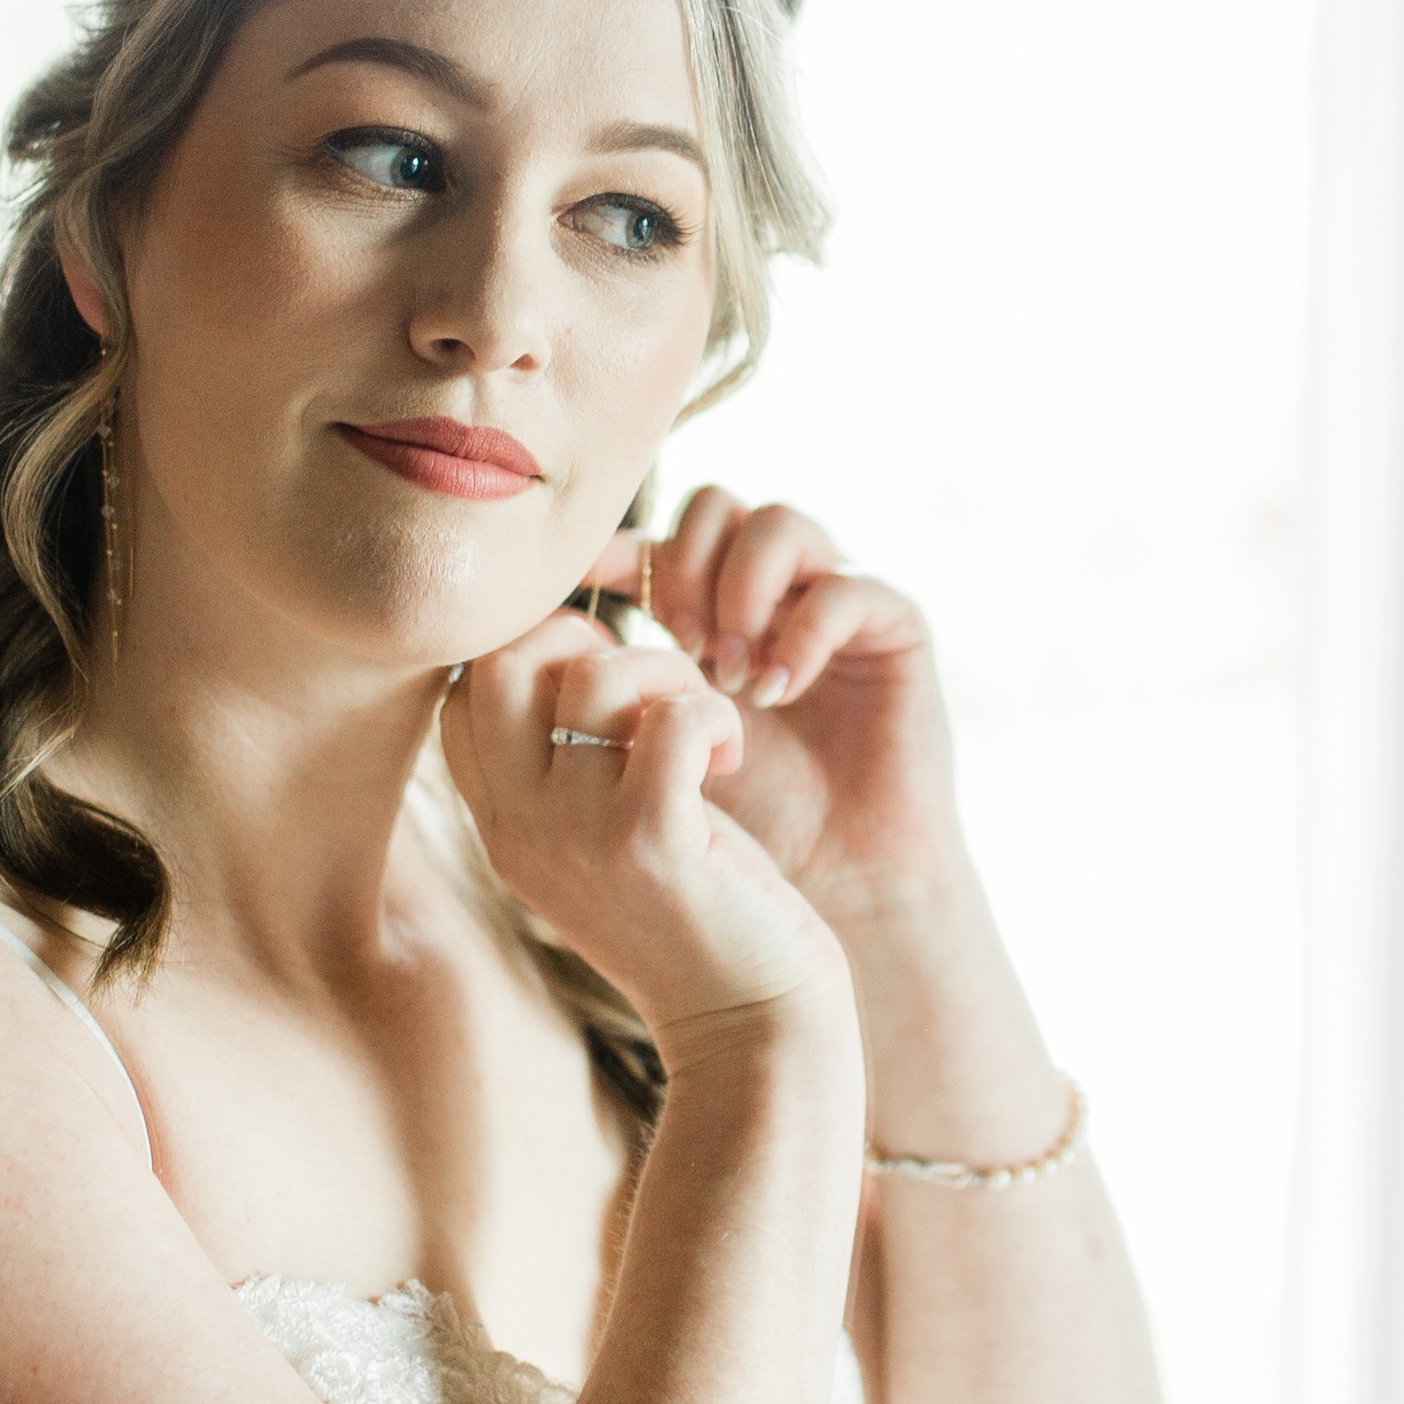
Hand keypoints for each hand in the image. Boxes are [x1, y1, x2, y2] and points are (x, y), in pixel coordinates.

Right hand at [439, 608, 845, 1034]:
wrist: (746, 1028)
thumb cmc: (692, 917)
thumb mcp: (600, 838)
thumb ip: (566, 764)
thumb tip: (578, 649)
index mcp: (502, 825)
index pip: (462, 688)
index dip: (531, 650)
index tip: (603, 682)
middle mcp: (521, 829)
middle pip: (499, 662)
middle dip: (581, 636)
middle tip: (646, 687)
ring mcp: (580, 837)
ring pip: (593, 678)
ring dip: (665, 673)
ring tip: (701, 722)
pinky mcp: (653, 845)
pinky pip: (671, 721)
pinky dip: (712, 713)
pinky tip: (730, 755)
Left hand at [595, 489, 964, 917]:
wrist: (822, 897)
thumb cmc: (723, 840)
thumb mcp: (634, 757)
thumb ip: (587, 692)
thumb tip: (509, 634)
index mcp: (703, 616)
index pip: (652, 538)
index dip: (613, 552)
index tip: (585, 594)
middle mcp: (769, 597)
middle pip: (711, 505)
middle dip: (684, 569)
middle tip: (681, 649)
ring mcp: (831, 606)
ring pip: (774, 522)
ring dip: (738, 592)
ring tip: (730, 675)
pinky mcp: (894, 631)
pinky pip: (847, 585)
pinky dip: (803, 634)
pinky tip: (778, 693)